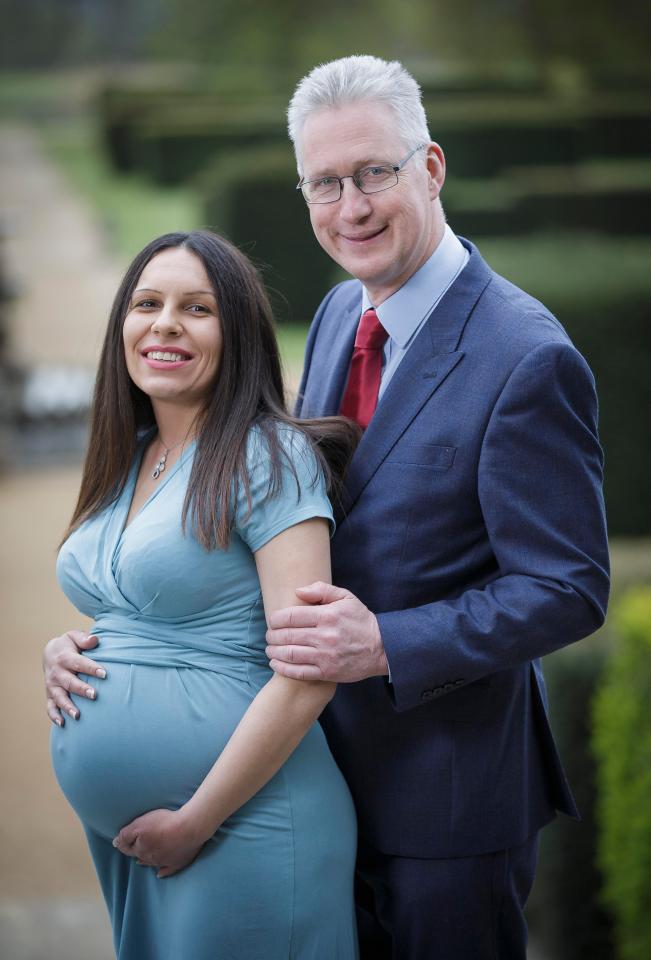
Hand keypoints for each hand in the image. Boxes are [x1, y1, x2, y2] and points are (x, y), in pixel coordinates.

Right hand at [43, 630, 105, 725]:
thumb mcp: (74, 636)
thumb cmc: (68, 645)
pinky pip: (50, 707)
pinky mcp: (50, 694)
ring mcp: (52, 685)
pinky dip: (54, 716)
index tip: (104, 674)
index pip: (79, 663)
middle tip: (94, 695)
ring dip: (67, 706)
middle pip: (70, 682)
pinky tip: (63, 724)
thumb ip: (84, 638)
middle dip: (81, 689)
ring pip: (59, 697)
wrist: (50, 653)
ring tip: (78, 716)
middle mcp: (57, 673)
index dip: (91, 668)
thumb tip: (94, 639)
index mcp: (64, 657)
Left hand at [113, 808, 206, 878]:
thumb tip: (116, 842)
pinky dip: (163, 872)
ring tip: (141, 860)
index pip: (128, 848)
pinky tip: (159, 873)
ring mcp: (165, 861)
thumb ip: (126, 834)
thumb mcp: (140, 824)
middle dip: (135, 852)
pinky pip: (168, 870)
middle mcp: (151, 858)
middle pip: (140, 856)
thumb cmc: (165, 823)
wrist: (189, 827)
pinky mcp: (178, 862)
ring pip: (152, 863)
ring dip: (146, 861)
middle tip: (132, 849)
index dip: (124, 843)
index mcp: (141, 849)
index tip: (120, 841)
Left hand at [265, 581, 388, 682]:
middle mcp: (325, 636)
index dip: (276, 619)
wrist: (382, 648)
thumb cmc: (360, 620)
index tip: (272, 620)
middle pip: (287, 635)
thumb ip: (322, 590)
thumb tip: (298, 591)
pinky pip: (298, 672)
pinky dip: (283, 668)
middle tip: (269, 635)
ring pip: (289, 654)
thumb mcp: (346, 598)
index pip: (291, 616)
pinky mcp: (327, 672)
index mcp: (327, 616)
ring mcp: (325, 656)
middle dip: (272, 635)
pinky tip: (276, 663)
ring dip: (274, 651)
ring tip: (270, 649)